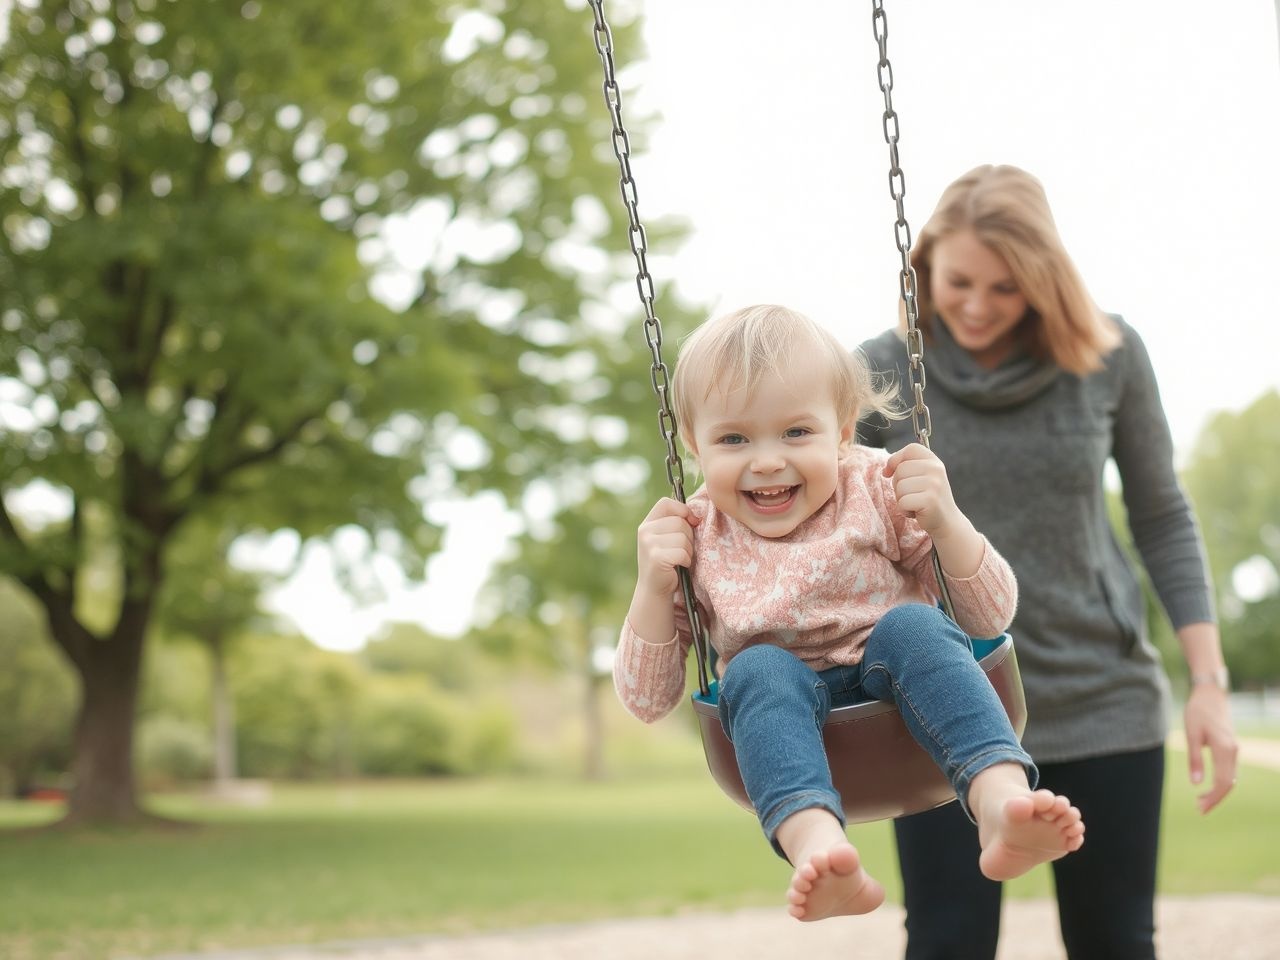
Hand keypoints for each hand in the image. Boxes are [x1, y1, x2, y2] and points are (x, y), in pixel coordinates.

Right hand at [636, 497, 699, 598]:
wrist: (654, 589)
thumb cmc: (667, 562)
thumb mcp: (667, 538)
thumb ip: (677, 524)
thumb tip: (697, 517)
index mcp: (647, 523)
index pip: (666, 503)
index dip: (683, 510)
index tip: (692, 522)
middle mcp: (645, 531)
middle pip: (680, 522)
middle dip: (689, 537)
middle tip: (683, 550)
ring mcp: (648, 544)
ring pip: (683, 538)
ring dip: (688, 551)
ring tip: (680, 559)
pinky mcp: (656, 557)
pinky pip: (682, 552)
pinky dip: (686, 560)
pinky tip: (679, 566)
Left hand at [883, 443, 960, 536]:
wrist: (947, 521)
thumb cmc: (927, 498)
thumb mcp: (921, 477)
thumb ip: (906, 467)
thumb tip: (885, 471)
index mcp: (934, 461)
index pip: (910, 449)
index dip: (895, 459)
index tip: (889, 473)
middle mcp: (936, 469)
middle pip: (901, 470)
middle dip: (898, 485)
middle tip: (912, 495)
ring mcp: (935, 484)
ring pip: (900, 487)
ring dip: (901, 499)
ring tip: (915, 503)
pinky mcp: (930, 500)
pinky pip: (903, 502)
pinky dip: (904, 510)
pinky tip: (916, 512)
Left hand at [1184, 683, 1237, 813]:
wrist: (1211, 695)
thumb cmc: (1198, 712)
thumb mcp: (1191, 734)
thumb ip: (1193, 758)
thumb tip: (1195, 783)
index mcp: (1224, 748)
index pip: (1223, 782)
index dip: (1213, 797)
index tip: (1199, 807)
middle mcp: (1233, 751)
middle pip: (1229, 783)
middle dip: (1215, 799)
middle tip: (1199, 810)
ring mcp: (1234, 750)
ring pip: (1231, 779)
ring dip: (1218, 792)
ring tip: (1201, 802)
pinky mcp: (1231, 749)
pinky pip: (1229, 771)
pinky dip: (1221, 783)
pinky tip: (1209, 789)